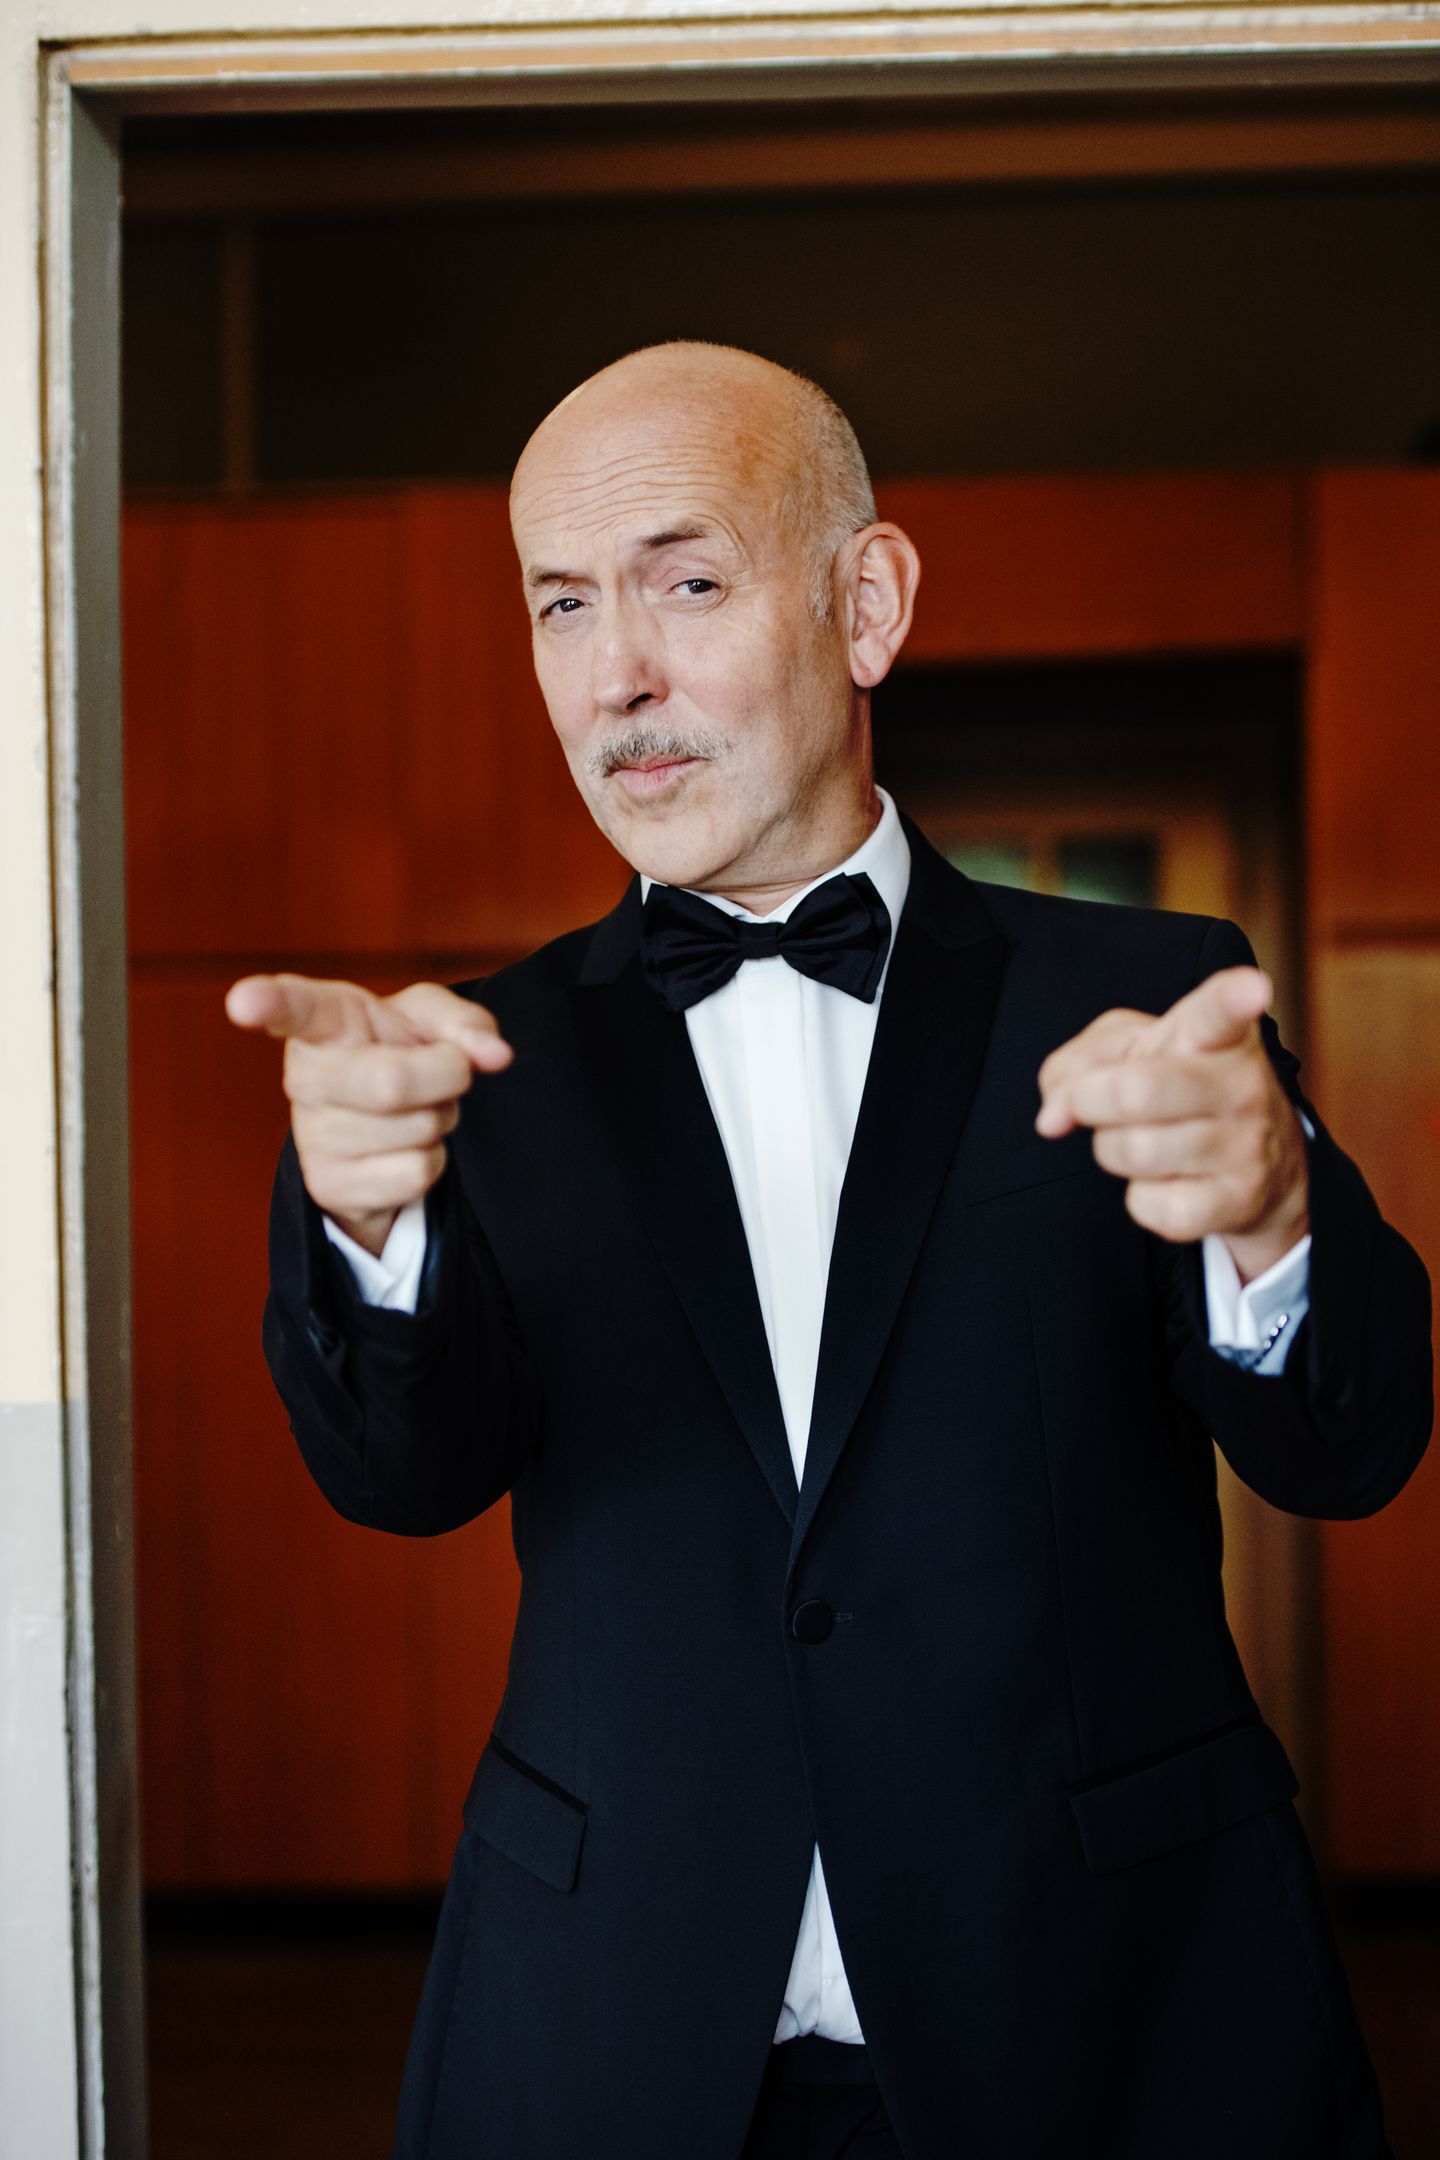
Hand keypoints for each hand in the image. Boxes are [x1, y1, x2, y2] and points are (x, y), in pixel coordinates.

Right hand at [225, 973, 511, 1256]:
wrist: (384, 1122)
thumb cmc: (399, 1050)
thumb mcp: (432, 1019)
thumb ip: (466, 1022)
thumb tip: (495, 1055)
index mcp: (324, 1019)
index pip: (294, 1006)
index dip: (268, 1002)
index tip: (243, 1003)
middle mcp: (304, 1075)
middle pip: (390, 1082)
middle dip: (445, 1077)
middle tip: (445, 1069)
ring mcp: (312, 1135)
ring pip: (415, 1131)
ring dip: (440, 1119)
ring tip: (415, 1107)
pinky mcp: (328, 1185)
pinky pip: (415, 1174)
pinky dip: (432, 1160)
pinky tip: (403, 1146)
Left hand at [1035, 965, 1308, 1282]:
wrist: (1264, 1164)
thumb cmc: (1180, 1088)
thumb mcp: (1129, 1051)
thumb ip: (1078, 1063)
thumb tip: (1052, 1117)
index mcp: (1217, 1034)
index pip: (1222, 1012)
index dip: (1234, 997)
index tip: (1252, 988)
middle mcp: (1241, 1085)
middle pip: (1136, 1092)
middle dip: (1089, 1101)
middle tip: (1093, 1101)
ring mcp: (1245, 1145)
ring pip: (1135, 1151)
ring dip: (1114, 1149)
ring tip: (1143, 1138)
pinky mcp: (1237, 1200)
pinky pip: (1151, 1207)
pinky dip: (1141, 1198)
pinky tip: (1167, 1180)